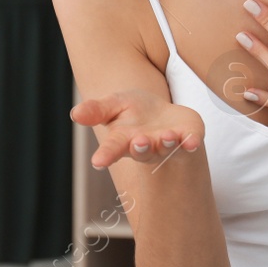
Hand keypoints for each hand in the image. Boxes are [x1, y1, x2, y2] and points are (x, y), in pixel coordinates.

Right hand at [71, 88, 204, 169]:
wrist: (162, 113)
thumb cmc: (133, 111)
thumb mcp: (113, 104)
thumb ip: (96, 110)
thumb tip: (74, 114)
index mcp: (123, 139)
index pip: (112, 148)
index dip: (105, 155)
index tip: (98, 162)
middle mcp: (146, 146)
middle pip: (142, 151)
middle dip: (142, 148)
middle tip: (140, 142)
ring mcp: (167, 144)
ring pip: (166, 148)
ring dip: (167, 143)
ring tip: (167, 135)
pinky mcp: (188, 138)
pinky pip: (190, 143)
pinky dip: (192, 142)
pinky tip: (192, 141)